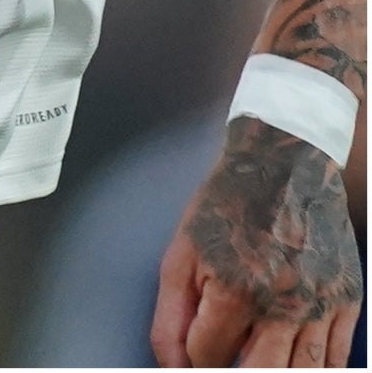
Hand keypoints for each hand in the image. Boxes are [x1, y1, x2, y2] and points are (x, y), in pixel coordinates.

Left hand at [152, 119, 362, 365]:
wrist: (282, 167)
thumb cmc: (224, 211)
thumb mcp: (180, 254)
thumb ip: (171, 318)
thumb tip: (175, 369)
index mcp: (232, 287)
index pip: (207, 358)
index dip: (195, 357)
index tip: (196, 345)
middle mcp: (282, 302)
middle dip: (234, 371)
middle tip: (226, 358)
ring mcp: (321, 305)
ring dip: (274, 370)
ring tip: (254, 356)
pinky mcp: (348, 302)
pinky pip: (335, 361)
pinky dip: (312, 368)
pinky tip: (290, 358)